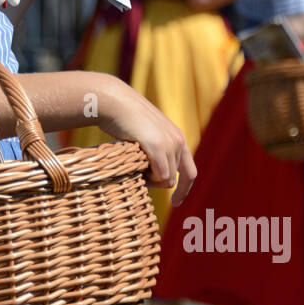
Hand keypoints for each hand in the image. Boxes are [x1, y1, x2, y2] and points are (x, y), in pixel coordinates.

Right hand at [97, 79, 195, 205]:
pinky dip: (149, 177)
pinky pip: (161, 175)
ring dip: (150, 179)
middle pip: (174, 179)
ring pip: (167, 180)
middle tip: (138, 175)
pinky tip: (135, 166)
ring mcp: (169, 143)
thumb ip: (152, 149)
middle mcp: (178, 141)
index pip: (189, 171)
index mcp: (177, 138)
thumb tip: (150, 170)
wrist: (114, 102)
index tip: (175, 202)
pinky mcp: (158, 145)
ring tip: (133, 165)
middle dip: (156, 182)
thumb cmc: (122, 119)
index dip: (184, 189)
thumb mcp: (144, 135)